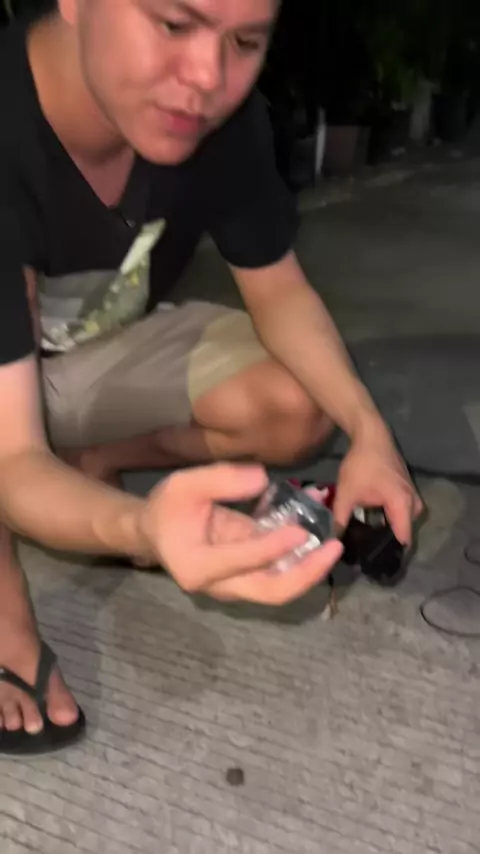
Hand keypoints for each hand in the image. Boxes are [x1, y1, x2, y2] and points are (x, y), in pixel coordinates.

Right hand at [140, 463, 343, 604]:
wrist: (155, 531)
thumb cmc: (167, 509)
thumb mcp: (184, 485)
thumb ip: (221, 480)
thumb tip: (262, 479)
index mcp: (197, 567)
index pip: (242, 562)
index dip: (273, 548)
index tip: (300, 531)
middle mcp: (220, 585)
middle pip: (271, 592)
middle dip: (306, 574)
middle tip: (333, 549)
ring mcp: (237, 584)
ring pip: (280, 588)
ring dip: (310, 566)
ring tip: (334, 540)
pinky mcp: (250, 574)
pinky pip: (279, 571)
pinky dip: (301, 554)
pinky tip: (319, 528)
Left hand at [333, 431, 422, 545]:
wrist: (372, 436)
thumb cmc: (360, 465)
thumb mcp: (346, 494)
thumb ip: (340, 520)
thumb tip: (332, 542)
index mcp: (402, 506)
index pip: (403, 540)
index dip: (389, 554)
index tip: (374, 564)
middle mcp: (414, 504)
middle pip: (404, 533)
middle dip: (387, 544)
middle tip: (367, 554)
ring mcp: (413, 496)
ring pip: (403, 523)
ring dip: (388, 531)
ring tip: (368, 541)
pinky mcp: (408, 491)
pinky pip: (402, 513)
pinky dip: (390, 519)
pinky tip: (373, 523)